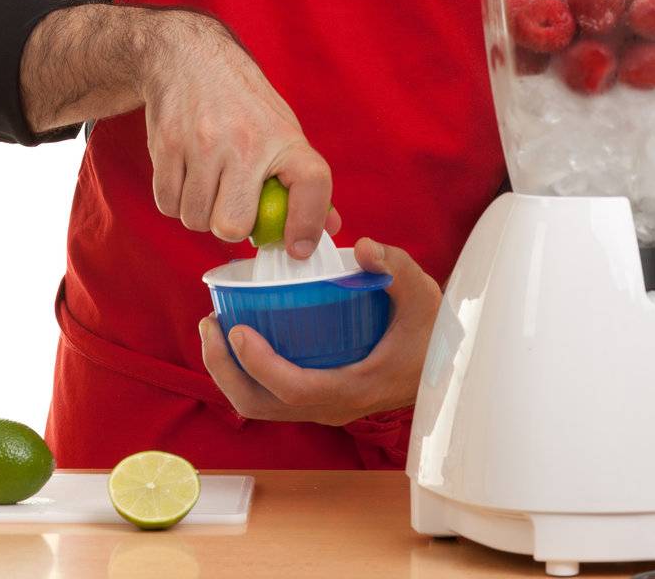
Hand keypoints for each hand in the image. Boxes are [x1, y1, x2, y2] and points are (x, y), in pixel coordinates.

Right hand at [136, 7, 340, 256]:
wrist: (189, 57)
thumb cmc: (241, 102)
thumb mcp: (281, 127)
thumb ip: (302, 179)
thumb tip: (328, 226)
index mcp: (283, 136)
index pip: (312, 184)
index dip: (307, 224)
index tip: (296, 249)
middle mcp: (244, 141)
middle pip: (232, 226)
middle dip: (230, 225)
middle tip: (231, 204)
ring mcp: (201, 144)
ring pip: (196, 219)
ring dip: (200, 212)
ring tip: (207, 183)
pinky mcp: (166, 145)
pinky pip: (167, 204)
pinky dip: (175, 201)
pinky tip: (186, 175)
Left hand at [199, 237, 441, 425]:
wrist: (443, 365)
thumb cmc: (431, 331)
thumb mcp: (421, 293)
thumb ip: (394, 267)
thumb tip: (362, 246)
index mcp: (353, 388)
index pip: (293, 390)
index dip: (259, 366)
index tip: (237, 330)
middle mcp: (331, 407)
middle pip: (262, 406)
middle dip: (226, 370)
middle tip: (210, 323)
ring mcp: (322, 407)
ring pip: (260, 406)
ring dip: (229, 372)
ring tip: (214, 327)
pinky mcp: (316, 398)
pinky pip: (270, 396)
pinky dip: (244, 372)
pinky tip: (238, 334)